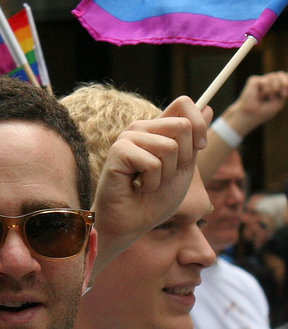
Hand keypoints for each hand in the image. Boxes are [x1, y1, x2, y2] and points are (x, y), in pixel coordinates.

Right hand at [90, 96, 211, 277]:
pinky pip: (153, 163)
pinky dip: (151, 183)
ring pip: (170, 146)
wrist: (132, 224)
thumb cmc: (154, 201)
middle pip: (182, 125)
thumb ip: (194, 140)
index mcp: (157, 129)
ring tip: (147, 183)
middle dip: (183, 159)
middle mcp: (141, 128)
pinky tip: (136, 187)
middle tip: (163, 175)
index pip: (183, 104)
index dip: (198, 124)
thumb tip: (209, 107)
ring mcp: (128, 138)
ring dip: (165, 175)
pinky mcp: (119, 152)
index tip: (199, 147)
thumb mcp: (184, 168)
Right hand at [223, 72, 287, 135]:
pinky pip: (265, 81)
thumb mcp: (280, 100)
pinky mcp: (254, 80)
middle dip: (284, 83)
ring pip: (274, 76)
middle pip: (281, 74)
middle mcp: (268, 82)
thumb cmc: (265, 111)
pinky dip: (265, 90)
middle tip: (282, 94)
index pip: (285, 77)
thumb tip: (287, 77)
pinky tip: (260, 96)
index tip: (285, 95)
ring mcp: (261, 80)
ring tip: (267, 98)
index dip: (287, 82)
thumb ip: (285, 88)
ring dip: (274, 89)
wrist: (252, 115)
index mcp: (276, 86)